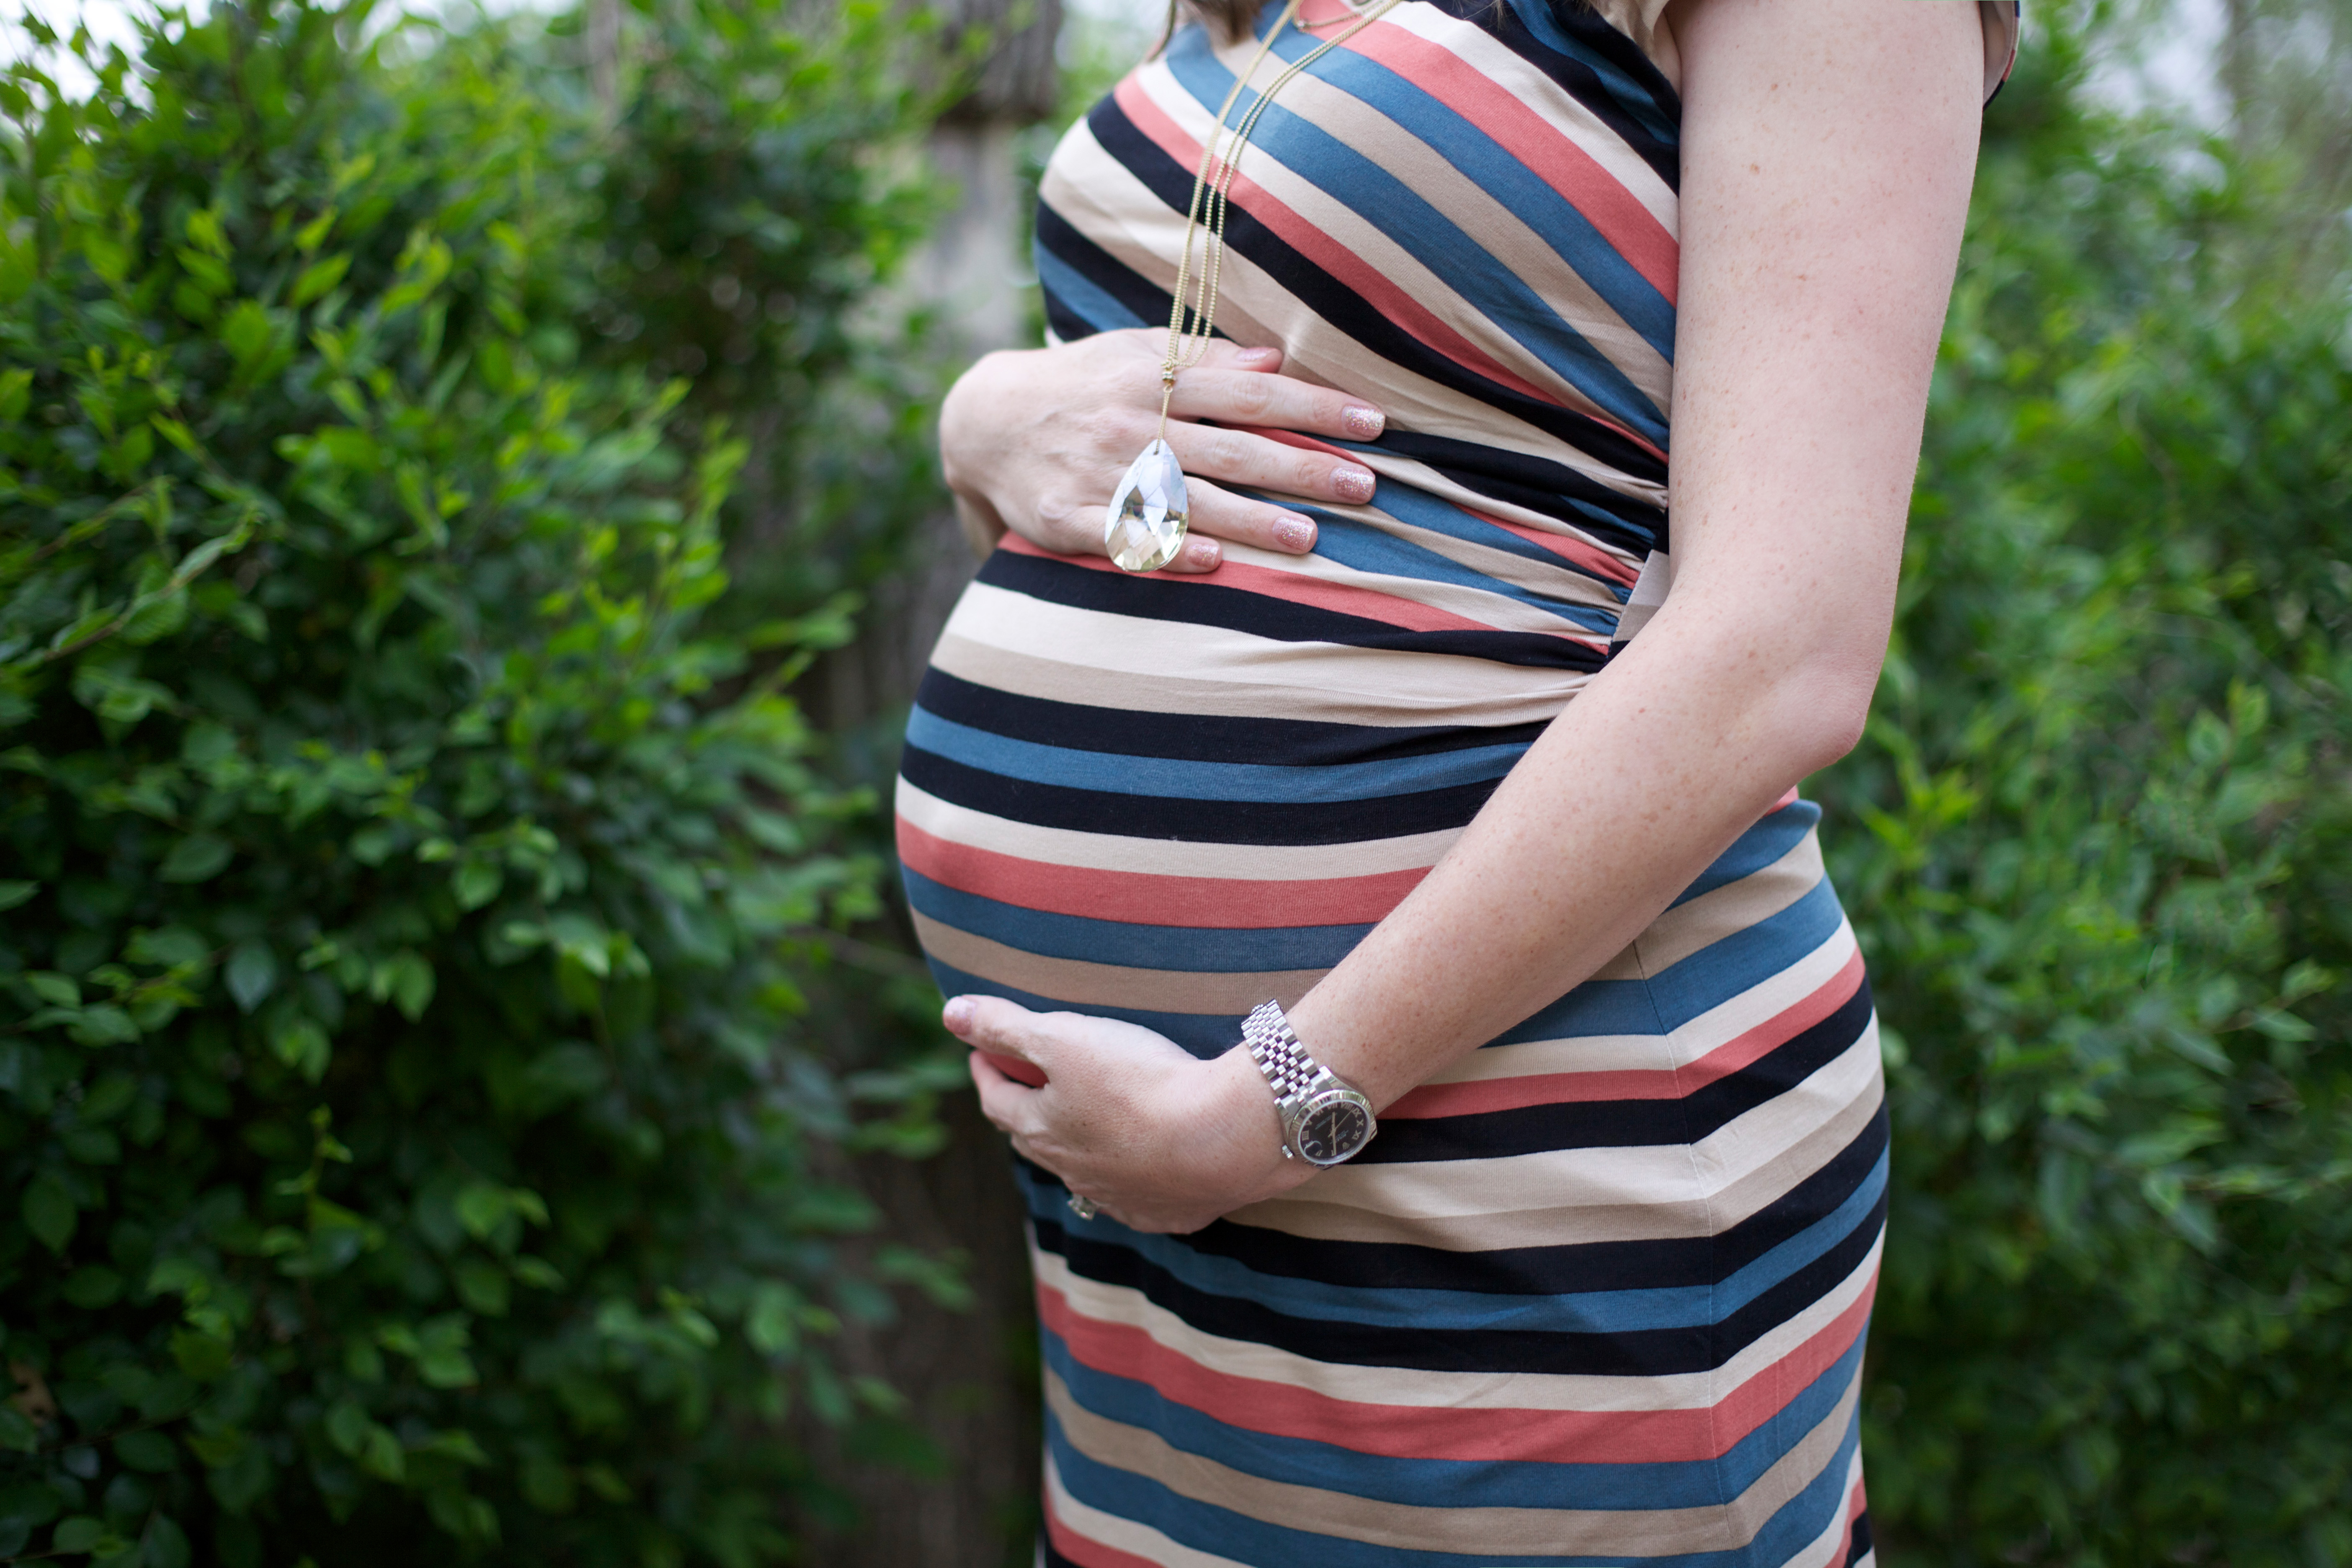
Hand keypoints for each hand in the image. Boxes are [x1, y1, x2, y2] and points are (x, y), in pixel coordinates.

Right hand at [938, 328, 1385, 572]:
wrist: (982, 420)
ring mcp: (1100, 472)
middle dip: (1301, 468)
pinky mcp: (1068, 517)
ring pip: (1187, 498)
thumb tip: (1275, 360)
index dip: (1313, 408)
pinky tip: (1212, 561)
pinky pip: (1124, 536)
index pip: (1251, 392)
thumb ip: (1203, 359)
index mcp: (1156, 377)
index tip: (1371, 423)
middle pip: (1232, 448)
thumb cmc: (1082, 385)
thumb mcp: (1135, 352)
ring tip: (1309, 539)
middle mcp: (1134, 423)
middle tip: (1364, 488)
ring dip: (1250, 520)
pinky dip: (1167, 547)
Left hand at [944, 994, 1315, 1232]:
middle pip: (1033, 1138)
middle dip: (1023, 1108)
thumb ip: (1005, 1026)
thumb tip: (951, 1013)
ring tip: (1082, 1123)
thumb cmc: (1138, 1082)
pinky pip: (1136, 1195)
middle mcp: (1072, 1171)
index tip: (983, 1049)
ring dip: (1075, 1145)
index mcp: (1040, 1129)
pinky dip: (1128, 1176)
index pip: (997, 1097)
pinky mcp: (1165, 1212)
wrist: (1224, 1138)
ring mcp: (1119, 1197)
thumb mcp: (1062, 1039)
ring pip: (1082, 1170)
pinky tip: (1141, 1167)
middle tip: (1025, 1084)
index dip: (987, 1067)